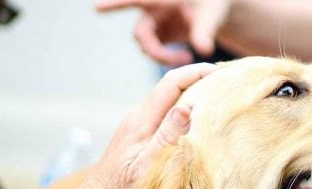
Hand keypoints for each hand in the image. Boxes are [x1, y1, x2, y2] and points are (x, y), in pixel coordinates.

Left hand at [60, 62, 216, 188]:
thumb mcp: (147, 167)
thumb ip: (166, 137)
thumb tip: (187, 107)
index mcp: (140, 120)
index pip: (170, 84)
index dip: (195, 72)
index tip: (220, 71)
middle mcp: (139, 118)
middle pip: (171, 88)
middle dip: (198, 80)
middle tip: (226, 82)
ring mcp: (139, 128)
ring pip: (169, 102)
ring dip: (193, 96)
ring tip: (219, 98)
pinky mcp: (141, 139)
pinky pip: (167, 117)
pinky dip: (186, 112)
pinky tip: (200, 121)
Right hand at [95, 0, 230, 65]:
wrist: (215, 11)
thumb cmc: (212, 5)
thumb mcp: (212, 15)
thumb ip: (205, 31)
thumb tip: (204, 51)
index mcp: (160, 0)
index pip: (135, 1)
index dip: (115, 4)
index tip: (97, 8)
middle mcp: (152, 10)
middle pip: (141, 35)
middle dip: (157, 52)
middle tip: (185, 60)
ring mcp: (154, 24)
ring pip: (146, 46)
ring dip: (164, 57)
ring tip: (188, 58)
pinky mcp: (159, 36)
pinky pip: (155, 51)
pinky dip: (168, 59)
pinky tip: (185, 57)